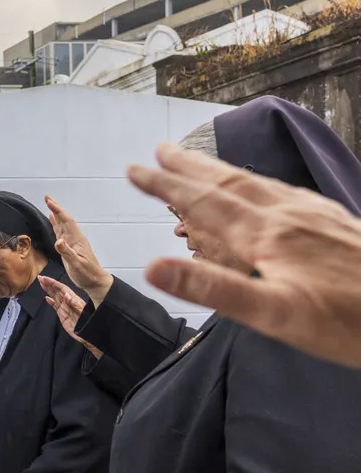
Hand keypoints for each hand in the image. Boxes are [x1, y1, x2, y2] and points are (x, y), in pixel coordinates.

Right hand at [39, 276, 102, 359]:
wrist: (86, 334)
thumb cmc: (86, 323)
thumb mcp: (81, 312)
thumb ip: (74, 303)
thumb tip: (66, 294)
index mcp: (73, 299)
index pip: (61, 288)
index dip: (53, 283)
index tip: (45, 279)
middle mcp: (68, 302)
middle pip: (57, 290)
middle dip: (49, 284)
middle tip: (40, 278)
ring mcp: (65, 308)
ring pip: (55, 296)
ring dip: (48, 290)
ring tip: (41, 284)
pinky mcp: (62, 315)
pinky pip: (55, 306)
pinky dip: (50, 302)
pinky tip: (47, 298)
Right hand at [45, 196, 112, 305]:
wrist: (94, 281)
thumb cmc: (87, 274)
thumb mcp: (76, 264)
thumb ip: (67, 252)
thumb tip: (58, 241)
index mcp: (76, 240)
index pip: (66, 221)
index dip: (58, 210)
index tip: (49, 202)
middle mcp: (74, 238)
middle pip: (64, 219)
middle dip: (56, 208)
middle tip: (47, 198)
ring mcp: (72, 242)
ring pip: (63, 224)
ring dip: (56, 214)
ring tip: (49, 205)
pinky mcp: (69, 247)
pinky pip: (61, 232)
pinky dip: (56, 224)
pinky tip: (53, 221)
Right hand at [129, 143, 360, 370]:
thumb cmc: (350, 323)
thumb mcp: (276, 315)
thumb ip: (214, 288)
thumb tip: (153, 267)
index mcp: (267, 236)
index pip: (205, 204)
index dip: (167, 186)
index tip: (134, 171)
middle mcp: (289, 216)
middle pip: (229, 183)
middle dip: (190, 167)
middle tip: (159, 150)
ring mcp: (316, 216)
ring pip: (258, 184)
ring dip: (221, 171)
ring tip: (199, 162)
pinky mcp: (337, 224)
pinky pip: (286, 192)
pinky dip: (259, 183)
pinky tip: (266, 190)